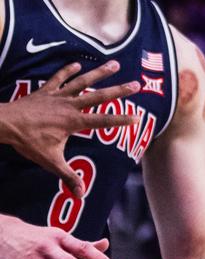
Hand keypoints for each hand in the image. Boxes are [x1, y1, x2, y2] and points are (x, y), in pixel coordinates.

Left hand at [0, 60, 138, 186]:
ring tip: (115, 64)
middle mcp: (70, 106)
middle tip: (137, 84)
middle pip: (99, 96)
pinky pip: (59, 78)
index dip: (121, 120)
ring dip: (99, 73)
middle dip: (119, 90)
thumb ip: (68, 176)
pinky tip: (77, 63)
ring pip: (83, 82)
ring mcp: (58, 96)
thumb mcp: (50, 161)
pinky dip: (68, 70)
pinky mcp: (46, 91)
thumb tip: (81, 194)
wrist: (7, 123)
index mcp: (74, 122)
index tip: (137, 118)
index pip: (103, 121)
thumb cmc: (28, 142)